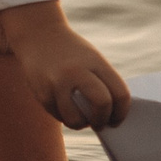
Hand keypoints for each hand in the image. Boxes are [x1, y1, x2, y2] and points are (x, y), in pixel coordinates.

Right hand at [0, 0, 130, 127]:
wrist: (38, 35)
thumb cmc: (72, 52)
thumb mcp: (92, 59)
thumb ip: (104, 83)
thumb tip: (112, 116)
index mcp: (95, 62)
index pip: (119, 93)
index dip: (122, 112)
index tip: (117, 119)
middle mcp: (77, 72)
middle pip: (102, 105)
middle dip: (103, 120)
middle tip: (101, 124)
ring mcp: (58, 84)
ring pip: (77, 120)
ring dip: (83, 124)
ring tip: (83, 119)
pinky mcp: (42, 94)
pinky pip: (59, 117)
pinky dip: (66, 118)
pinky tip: (66, 109)